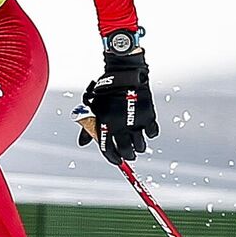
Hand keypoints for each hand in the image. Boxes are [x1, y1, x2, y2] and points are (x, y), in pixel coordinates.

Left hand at [80, 48, 158, 163]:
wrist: (124, 75)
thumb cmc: (105, 92)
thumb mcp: (92, 109)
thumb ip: (88, 128)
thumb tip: (83, 143)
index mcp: (105, 124)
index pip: (107, 149)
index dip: (112, 158)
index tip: (117, 161)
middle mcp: (120, 126)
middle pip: (125, 150)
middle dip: (127, 156)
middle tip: (128, 155)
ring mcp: (135, 121)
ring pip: (140, 145)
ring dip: (139, 148)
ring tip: (137, 146)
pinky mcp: (148, 116)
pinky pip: (152, 132)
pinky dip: (150, 134)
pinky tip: (146, 131)